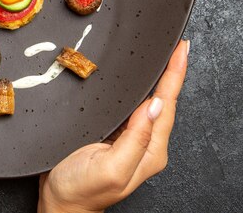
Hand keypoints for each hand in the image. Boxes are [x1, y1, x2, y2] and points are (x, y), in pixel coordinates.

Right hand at [38, 40, 189, 212]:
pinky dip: (138, 89)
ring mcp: (130, 140)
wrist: (60, 203)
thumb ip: (135, 138)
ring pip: (149, 102)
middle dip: (172, 72)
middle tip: (177, 46)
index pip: (167, 105)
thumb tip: (154, 105)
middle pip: (163, 101)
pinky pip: (132, 107)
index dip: (175, 75)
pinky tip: (137, 80)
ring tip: (166, 57)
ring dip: (157, 78)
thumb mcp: (112, 168)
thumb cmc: (81, 191)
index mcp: (150, 151)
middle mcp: (145, 144)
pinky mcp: (115, 135)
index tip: (182, 50)